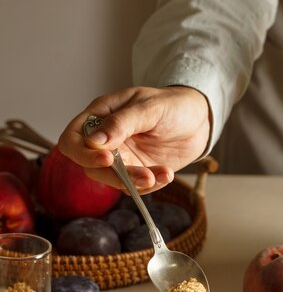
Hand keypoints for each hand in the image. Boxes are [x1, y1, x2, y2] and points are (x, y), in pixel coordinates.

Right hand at [58, 85, 210, 193]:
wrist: (200, 119)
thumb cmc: (173, 104)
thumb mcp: (149, 108)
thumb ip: (121, 123)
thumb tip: (93, 142)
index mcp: (101, 115)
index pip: (72, 139)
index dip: (82, 154)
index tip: (106, 159)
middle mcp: (107, 139)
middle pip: (90, 166)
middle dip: (115, 176)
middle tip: (144, 175)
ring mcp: (122, 158)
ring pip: (113, 180)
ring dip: (136, 183)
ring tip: (162, 174)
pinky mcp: (138, 171)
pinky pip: (135, 187)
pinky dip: (151, 185)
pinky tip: (167, 173)